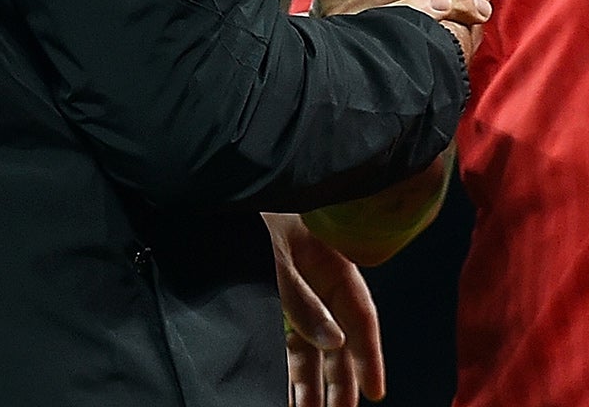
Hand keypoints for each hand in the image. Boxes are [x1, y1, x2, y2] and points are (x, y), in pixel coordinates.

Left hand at [266, 211, 385, 406]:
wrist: (213, 200)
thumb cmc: (247, 216)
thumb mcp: (275, 258)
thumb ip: (303, 302)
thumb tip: (335, 342)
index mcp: (329, 260)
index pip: (360, 313)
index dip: (369, 354)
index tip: (375, 390)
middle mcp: (315, 280)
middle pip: (337, 338)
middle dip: (340, 380)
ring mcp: (291, 293)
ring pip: (309, 347)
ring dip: (310, 383)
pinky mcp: (267, 302)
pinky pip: (283, 344)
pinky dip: (285, 371)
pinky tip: (284, 395)